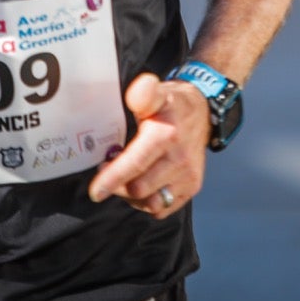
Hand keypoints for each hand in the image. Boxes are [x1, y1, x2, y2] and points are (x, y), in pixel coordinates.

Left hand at [87, 73, 211, 218]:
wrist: (203, 113)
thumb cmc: (172, 105)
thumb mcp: (157, 93)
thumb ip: (144, 93)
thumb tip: (138, 91)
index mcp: (166, 135)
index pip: (136, 163)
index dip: (113, 179)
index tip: (96, 191)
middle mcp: (179, 159)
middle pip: (139, 188)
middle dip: (118, 184)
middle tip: (108, 168)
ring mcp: (188, 176)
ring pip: (150, 202)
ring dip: (132, 196)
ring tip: (125, 179)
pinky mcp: (192, 187)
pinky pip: (163, 208)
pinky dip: (148, 202)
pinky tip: (142, 186)